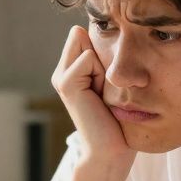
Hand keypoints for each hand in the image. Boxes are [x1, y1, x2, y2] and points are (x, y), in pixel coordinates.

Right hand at [52, 26, 135, 171]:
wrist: (111, 150)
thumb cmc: (119, 120)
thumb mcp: (113, 82)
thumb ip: (105, 58)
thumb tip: (99, 30)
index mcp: (73, 69)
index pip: (88, 34)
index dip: (107, 51)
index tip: (111, 81)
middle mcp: (63, 71)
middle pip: (85, 35)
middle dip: (103, 54)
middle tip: (107, 87)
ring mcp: (61, 77)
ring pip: (87, 43)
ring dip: (104, 65)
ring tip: (104, 92)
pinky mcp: (66, 83)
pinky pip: (88, 56)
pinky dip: (102, 73)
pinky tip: (100, 96)